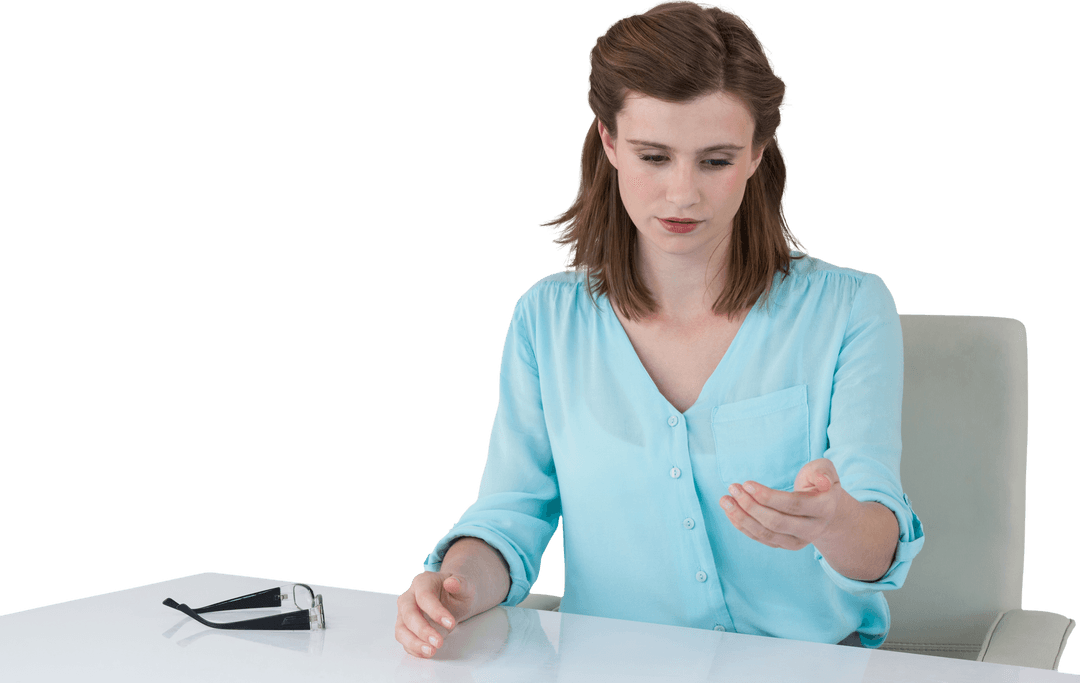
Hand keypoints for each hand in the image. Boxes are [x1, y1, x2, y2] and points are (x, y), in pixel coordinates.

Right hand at [395, 571, 476, 658]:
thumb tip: (452, 583)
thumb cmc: (457, 591)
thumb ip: (460, 584)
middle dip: (422, 630)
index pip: (424, 596)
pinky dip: (413, 648)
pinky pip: (404, 640)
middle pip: (408, 613)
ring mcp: (405, 613)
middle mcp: (409, 597)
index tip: (450, 623)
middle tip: (439, 642)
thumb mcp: (465, 586)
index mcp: (422, 582)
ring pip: (401, 629)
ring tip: (431, 651)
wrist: (454, 599)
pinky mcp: (406, 628)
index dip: (436, 611)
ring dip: (414, 642)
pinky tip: (426, 652)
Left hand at [718, 457, 854, 550]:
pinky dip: (743, 526)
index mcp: (823, 509)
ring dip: (742, 518)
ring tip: (725, 500)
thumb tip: (822, 482)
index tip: (746, 483)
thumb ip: (823, 471)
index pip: (792, 505)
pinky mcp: (785, 545)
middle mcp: (812, 529)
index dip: (767, 496)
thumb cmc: (820, 484)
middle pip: (776, 523)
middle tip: (732, 488)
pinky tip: (730, 511)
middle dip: (750, 506)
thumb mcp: (826, 470)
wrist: (826, 510)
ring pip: (766, 534)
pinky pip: (761, 539)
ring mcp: (798, 541)